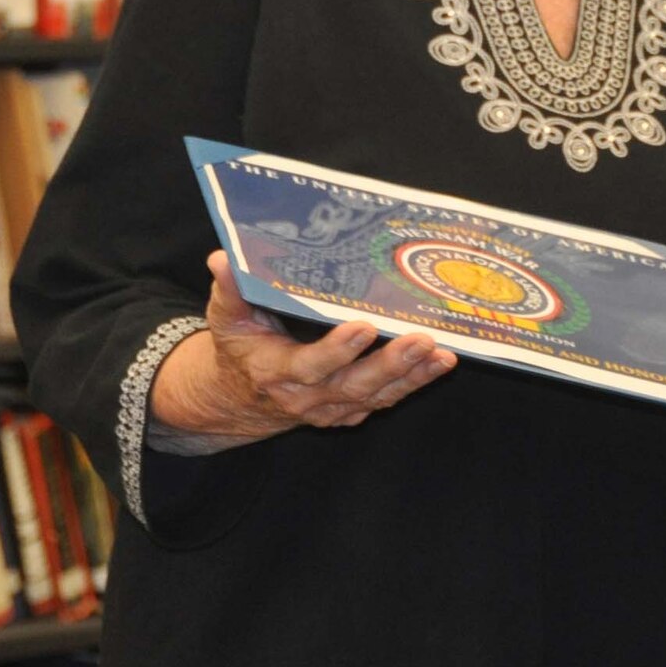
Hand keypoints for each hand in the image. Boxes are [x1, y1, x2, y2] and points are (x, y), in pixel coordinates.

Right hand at [150, 252, 456, 450]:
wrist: (240, 396)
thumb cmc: (242, 346)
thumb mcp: (228, 318)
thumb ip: (230, 290)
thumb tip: (223, 257)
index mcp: (275, 372)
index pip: (308, 366)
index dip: (336, 351)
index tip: (363, 326)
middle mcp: (306, 396)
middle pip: (353, 385)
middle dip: (389, 364)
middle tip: (421, 340)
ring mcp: (332, 407)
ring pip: (376, 394)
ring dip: (412, 375)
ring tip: (442, 353)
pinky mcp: (351, 409)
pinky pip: (386, 398)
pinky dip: (415, 383)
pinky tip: (440, 363)